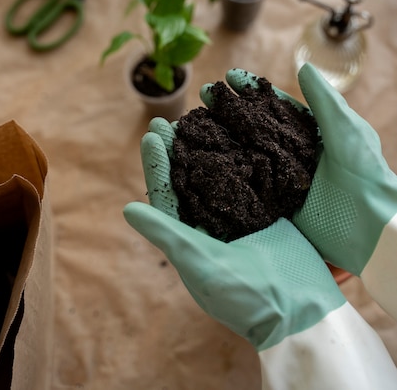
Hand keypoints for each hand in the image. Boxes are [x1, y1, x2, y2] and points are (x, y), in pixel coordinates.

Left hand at [124, 119, 345, 351]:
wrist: (304, 312)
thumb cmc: (246, 298)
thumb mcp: (201, 265)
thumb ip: (167, 235)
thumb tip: (126, 209)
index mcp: (191, 239)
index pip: (167, 196)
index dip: (157, 165)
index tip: (151, 135)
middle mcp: (212, 226)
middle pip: (189, 181)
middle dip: (177, 150)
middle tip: (167, 120)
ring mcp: (240, 218)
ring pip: (218, 175)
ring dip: (207, 148)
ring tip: (197, 118)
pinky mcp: (267, 212)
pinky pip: (250, 179)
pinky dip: (241, 156)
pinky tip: (236, 132)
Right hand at [210, 63, 396, 275]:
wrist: (372, 233)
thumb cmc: (365, 178)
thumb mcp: (347, 132)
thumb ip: (324, 101)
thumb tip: (304, 67)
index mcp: (310, 133)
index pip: (274, 106)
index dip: (251, 91)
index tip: (228, 76)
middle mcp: (293, 154)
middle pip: (254, 127)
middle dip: (228, 109)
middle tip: (203, 95)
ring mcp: (282, 180)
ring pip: (246, 153)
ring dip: (220, 138)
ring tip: (194, 122)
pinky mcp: (275, 205)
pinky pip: (246, 185)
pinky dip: (224, 174)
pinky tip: (201, 162)